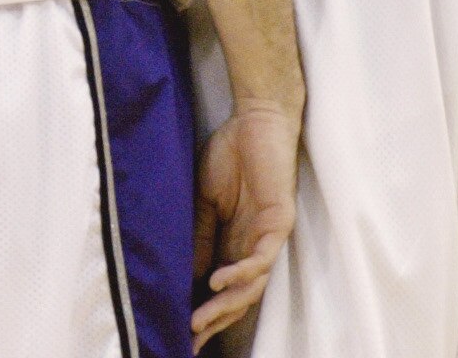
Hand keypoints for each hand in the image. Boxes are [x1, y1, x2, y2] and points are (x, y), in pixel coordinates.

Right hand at [190, 105, 297, 348]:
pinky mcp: (278, 223)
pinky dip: (240, 273)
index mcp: (234, 241)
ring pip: (251, 286)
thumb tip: (192, 275)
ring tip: (199, 319)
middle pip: (238, 296)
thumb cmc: (231, 154)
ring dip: (225, 305)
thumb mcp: (203, 200)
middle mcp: (253, 246)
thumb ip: (199, 235)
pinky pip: (261, 259)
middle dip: (213, 319)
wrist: (256, 120)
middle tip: (189, 339)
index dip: (203, 308)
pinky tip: (217, 281)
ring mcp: (267, 237)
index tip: (179, 328)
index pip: (221, 287)